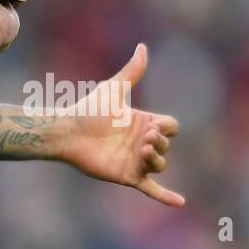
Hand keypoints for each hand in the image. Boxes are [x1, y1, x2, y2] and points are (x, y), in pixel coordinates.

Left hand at [58, 43, 184, 206]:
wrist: (69, 131)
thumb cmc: (89, 109)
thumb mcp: (114, 89)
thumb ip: (131, 72)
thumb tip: (143, 47)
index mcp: (143, 122)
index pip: (171, 126)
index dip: (168, 127)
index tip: (153, 124)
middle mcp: (142, 142)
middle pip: (167, 145)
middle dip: (160, 142)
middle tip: (145, 138)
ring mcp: (136, 160)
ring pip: (160, 164)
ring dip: (157, 159)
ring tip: (143, 150)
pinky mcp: (127, 176)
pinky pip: (151, 189)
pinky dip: (165, 196)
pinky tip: (180, 202)